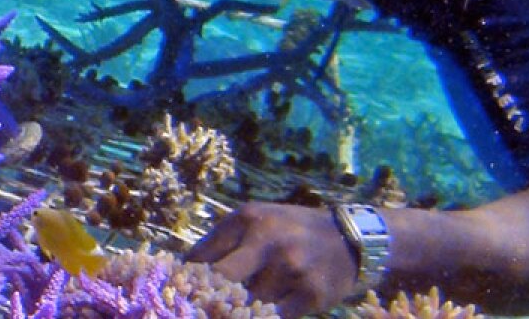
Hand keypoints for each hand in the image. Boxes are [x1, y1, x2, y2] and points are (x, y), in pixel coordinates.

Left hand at [185, 202, 359, 316]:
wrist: (348, 238)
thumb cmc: (289, 229)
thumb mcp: (255, 220)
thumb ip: (222, 242)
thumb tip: (184, 271)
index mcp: (247, 219)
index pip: (200, 257)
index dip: (187, 280)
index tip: (180, 293)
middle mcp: (268, 240)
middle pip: (220, 281)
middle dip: (206, 298)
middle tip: (200, 306)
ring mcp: (291, 268)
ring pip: (246, 304)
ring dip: (234, 311)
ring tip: (230, 309)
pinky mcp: (311, 294)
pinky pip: (273, 318)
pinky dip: (261, 318)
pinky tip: (255, 314)